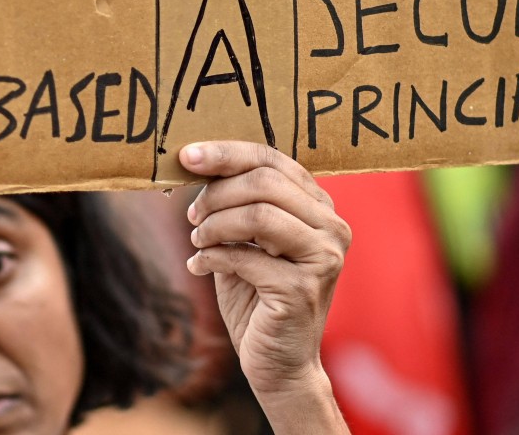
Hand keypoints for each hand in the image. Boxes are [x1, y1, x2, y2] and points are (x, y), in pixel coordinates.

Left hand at [180, 141, 350, 433]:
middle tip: (191, 214)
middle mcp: (331, 226)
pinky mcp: (303, 288)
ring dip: (215, 225)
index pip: (272, 159)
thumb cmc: (257, 297)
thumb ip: (233, 203)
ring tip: (197, 241)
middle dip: (216, 193)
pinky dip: (212, 258)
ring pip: (258, 214)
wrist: (278, 365)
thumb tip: (195, 162)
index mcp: (319, 206)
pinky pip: (245, 256)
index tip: (186, 157)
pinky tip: (199, 266)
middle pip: (265, 182)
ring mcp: (323, 257)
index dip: (226, 153)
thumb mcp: (244, 241)